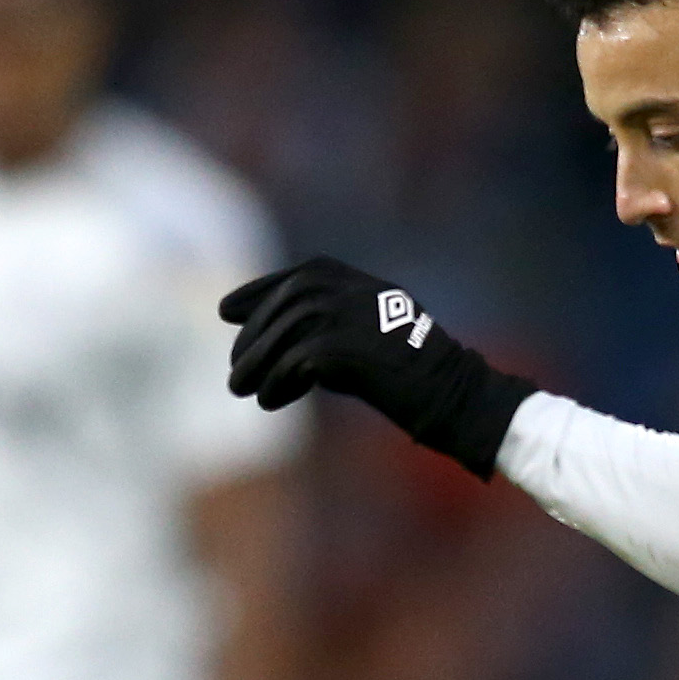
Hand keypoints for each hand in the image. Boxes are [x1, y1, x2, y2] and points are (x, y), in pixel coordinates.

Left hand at [220, 256, 531, 478]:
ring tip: (242, 390)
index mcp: (354, 280)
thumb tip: (277, 346)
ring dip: (257, 365)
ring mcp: (343, 314)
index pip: (292, 279)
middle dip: (252, 338)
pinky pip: (293, 364)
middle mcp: (345, 288)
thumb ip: (330, 327)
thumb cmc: (415, 375)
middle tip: (235, 372)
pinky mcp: (341, 346)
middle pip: (280, 307)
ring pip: (281, 334)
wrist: (452, 393)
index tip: (226, 312)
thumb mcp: (371, 333)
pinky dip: (277, 383)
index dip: (255, 295)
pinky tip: (270, 400)